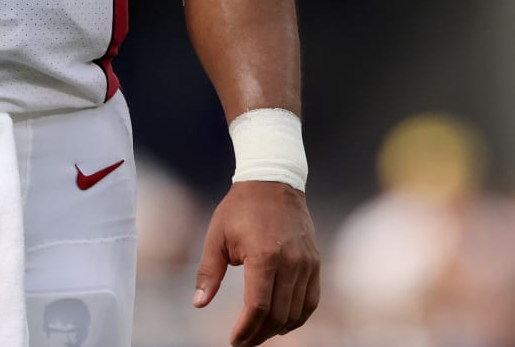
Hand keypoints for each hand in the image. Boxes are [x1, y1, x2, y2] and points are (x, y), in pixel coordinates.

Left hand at [195, 182, 320, 345]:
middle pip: (279, 315)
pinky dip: (298, 317)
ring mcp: (307, 264)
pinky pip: (311, 301)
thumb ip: (209, 272)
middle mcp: (290, 263)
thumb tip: (199, 303)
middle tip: (244, 341)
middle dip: (259, 334)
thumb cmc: (239, 208)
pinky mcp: (315, 263)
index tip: (234, 340)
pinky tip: (281, 323)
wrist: (273, 182)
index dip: (246, 328)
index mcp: (263, 256)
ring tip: (258, 333)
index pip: (258, 306)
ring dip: (278, 329)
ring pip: (297, 313)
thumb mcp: (216, 236)